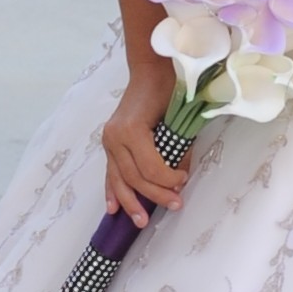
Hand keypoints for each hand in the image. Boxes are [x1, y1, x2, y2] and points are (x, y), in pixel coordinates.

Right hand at [101, 80, 187, 229]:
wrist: (150, 70)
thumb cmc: (168, 88)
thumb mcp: (177, 117)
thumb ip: (179, 147)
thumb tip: (181, 174)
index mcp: (131, 130)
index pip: (150, 168)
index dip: (168, 180)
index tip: (184, 181)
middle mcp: (115, 137)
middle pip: (134, 177)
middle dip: (155, 195)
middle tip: (175, 205)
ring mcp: (109, 140)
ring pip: (118, 179)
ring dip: (130, 202)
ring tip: (140, 221)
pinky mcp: (109, 142)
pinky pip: (109, 171)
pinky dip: (111, 190)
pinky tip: (113, 208)